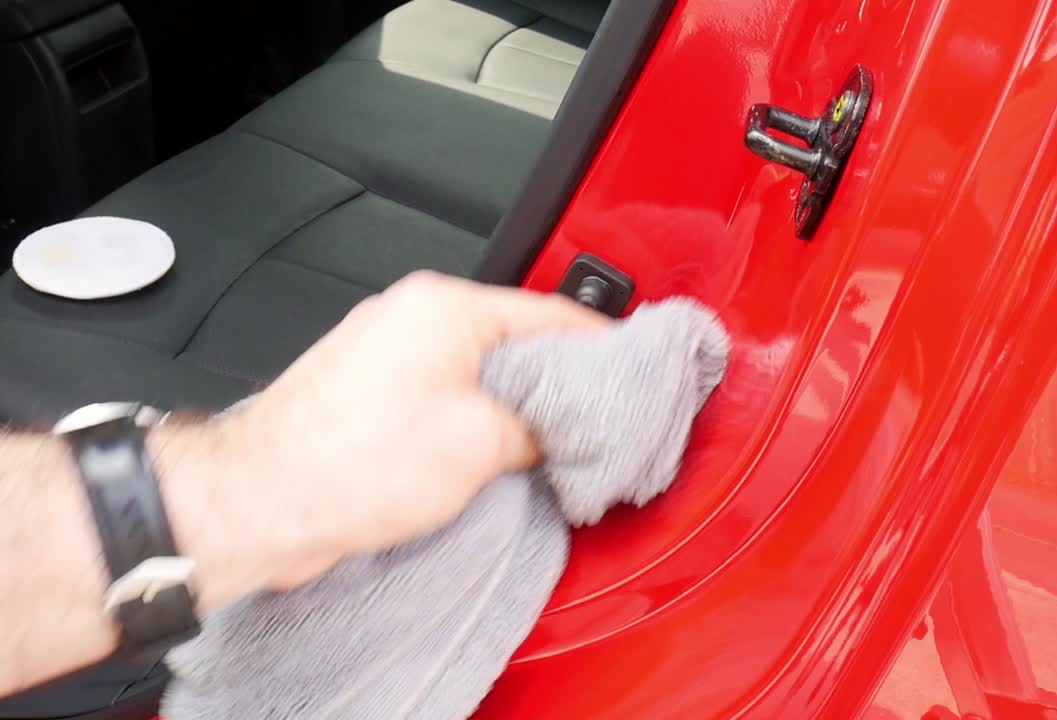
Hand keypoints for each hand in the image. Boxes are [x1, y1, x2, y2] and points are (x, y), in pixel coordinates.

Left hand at [158, 272, 606, 605]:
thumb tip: (555, 432)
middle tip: (593, 422)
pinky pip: (442, 397)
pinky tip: (488, 459)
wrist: (261, 503)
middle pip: (514, 341)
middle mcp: (411, 318)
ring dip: (512, 409)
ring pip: (478, 373)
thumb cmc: (346, 464)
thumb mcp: (480, 445)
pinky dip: (472, 422)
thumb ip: (537, 428)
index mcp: (443, 308)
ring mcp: (386, 354)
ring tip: (543, 449)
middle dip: (557, 384)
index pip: (551, 312)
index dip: (601, 345)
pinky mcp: (369, 393)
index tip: (630, 369)